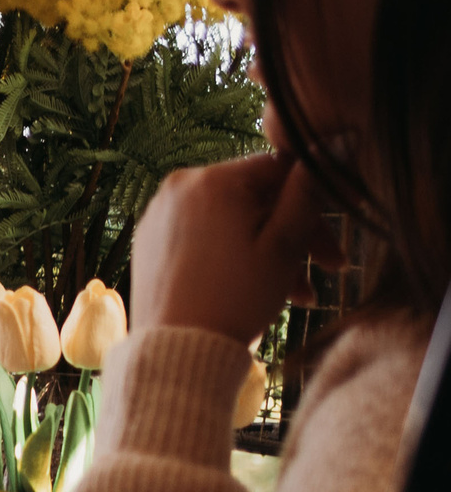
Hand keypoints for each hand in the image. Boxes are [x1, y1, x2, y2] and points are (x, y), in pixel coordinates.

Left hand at [130, 153, 340, 344]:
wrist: (177, 351)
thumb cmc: (235, 298)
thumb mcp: (285, 243)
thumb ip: (309, 191)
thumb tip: (337, 140)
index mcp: (211, 179)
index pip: (280, 170)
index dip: (316, 201)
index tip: (340, 233)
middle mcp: (178, 186)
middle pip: (256, 199)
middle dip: (298, 234)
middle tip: (333, 269)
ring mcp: (160, 214)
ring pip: (234, 222)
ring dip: (273, 252)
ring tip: (301, 296)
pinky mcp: (151, 241)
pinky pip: (205, 237)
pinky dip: (237, 256)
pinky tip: (262, 290)